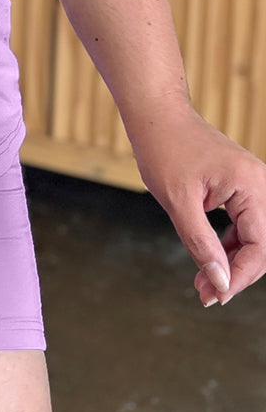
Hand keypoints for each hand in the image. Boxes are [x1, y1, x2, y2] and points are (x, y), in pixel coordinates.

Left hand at [126, 98, 265, 307]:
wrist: (156, 115)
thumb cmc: (163, 148)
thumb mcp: (178, 202)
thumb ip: (201, 244)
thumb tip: (220, 283)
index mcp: (251, 185)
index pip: (260, 246)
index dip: (239, 277)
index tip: (215, 296)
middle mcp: (259, 184)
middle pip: (261, 244)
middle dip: (234, 272)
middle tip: (204, 293)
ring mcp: (251, 184)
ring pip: (254, 237)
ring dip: (231, 261)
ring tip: (202, 281)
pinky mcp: (239, 187)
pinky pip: (244, 224)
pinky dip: (228, 244)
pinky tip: (209, 257)